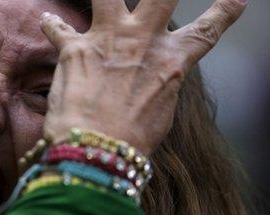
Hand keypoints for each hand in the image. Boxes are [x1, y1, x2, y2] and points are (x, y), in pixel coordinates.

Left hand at [40, 0, 245, 153]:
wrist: (96, 147)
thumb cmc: (131, 139)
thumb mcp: (159, 111)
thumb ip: (157, 84)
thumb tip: (150, 80)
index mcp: (171, 61)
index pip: (205, 32)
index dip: (223, 12)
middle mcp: (143, 41)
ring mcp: (108, 39)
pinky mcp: (74, 48)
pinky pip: (58, 28)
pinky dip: (51, 25)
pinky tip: (46, 20)